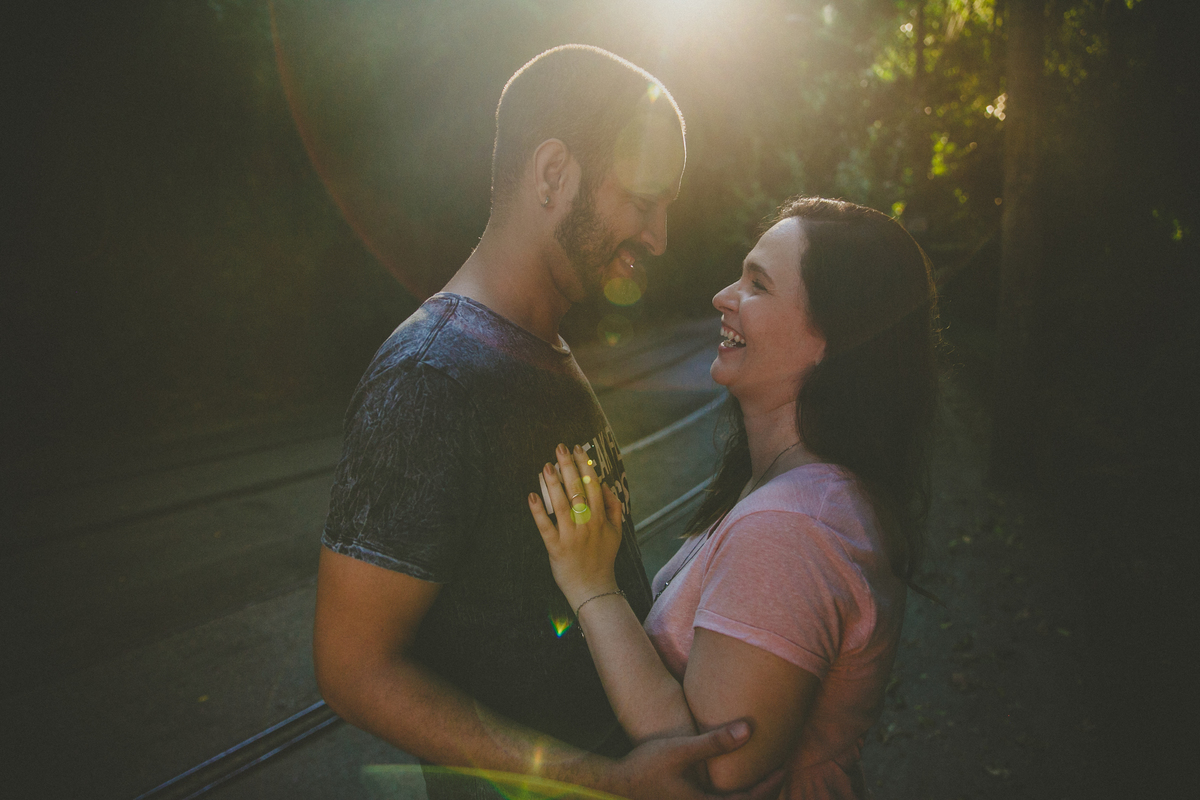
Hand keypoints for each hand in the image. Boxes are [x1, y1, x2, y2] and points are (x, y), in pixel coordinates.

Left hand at [529, 443, 624, 608]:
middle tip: (559, 448)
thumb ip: (613, 507)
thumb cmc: (603, 558)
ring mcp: (570, 536)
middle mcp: (586, 524)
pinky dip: (538, 512)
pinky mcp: (556, 548)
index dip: (584, 465)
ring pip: (561, 505)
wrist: (594, 588)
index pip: (592, 485)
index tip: (577, 449)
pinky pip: (545, 527)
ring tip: (546, 466)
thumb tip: (604, 484)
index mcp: (600, 518)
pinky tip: (532, 496)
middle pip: (577, 490)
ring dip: (553, 484)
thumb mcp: (616, 531)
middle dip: (568, 467)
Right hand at [603, 721, 785, 799]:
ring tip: (762, 778)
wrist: (617, 781)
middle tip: (779, 773)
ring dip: (747, 794)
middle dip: (763, 793)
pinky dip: (731, 794)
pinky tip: (729, 778)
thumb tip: (749, 730)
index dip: (769, 784)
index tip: (783, 766)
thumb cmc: (646, 765)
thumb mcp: (681, 750)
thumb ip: (714, 743)